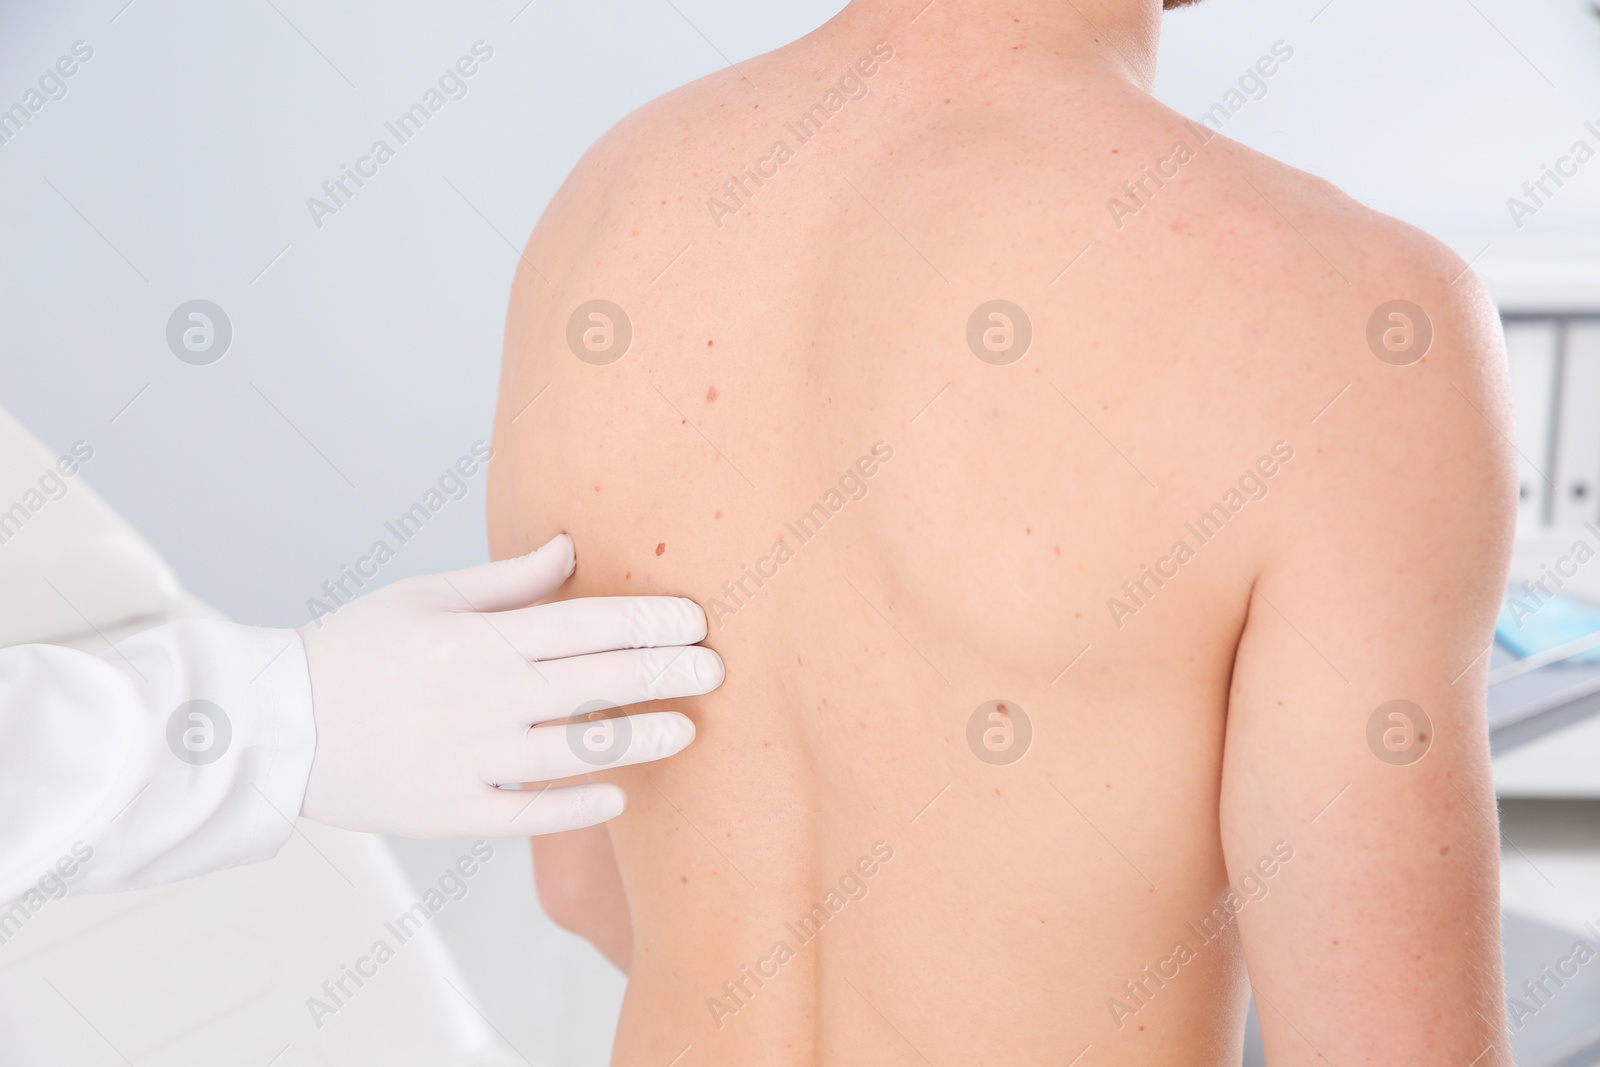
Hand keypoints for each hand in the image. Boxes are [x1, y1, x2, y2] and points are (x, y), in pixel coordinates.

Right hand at [296, 534, 721, 837]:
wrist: (274, 724)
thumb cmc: (353, 650)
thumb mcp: (424, 596)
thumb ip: (506, 581)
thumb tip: (571, 547)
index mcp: (475, 638)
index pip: (585, 624)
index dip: (648, 621)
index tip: (695, 619)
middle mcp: (480, 697)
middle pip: (595, 683)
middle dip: (665, 673)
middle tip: (717, 670)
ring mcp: (466, 759)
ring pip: (574, 750)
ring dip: (640, 739)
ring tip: (688, 730)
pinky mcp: (449, 811)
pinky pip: (527, 815)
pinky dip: (576, 806)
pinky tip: (619, 797)